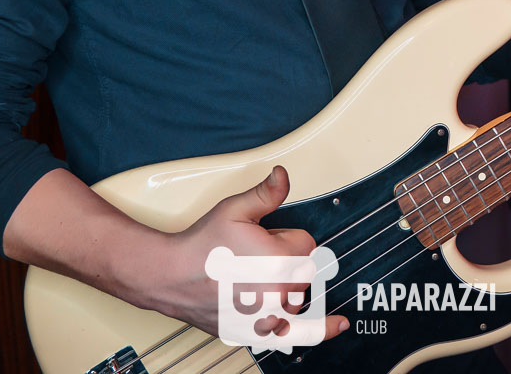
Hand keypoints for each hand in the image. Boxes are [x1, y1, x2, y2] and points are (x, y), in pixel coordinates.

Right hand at [142, 165, 349, 341]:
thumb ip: (266, 193)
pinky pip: (299, 333)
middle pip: (303, 269)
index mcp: (280, 259)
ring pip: (297, 293)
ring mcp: (270, 315)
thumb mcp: (234, 209)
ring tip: (251, 280)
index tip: (261, 240)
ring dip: (285, 286)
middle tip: (250, 257)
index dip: (282, 237)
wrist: (173, 277)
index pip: (305, 242)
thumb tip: (283, 176)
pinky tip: (338, 325)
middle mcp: (280, 291)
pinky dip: (320, 329)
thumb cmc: (201, 247)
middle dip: (284, 260)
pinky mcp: (259, 331)